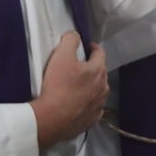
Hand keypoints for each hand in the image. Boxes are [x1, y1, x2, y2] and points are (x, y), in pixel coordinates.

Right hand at [30, 31, 108, 147]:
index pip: (100, 53)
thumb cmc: (57, 85)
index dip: (92, 48)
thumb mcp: (61, 55)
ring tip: (77, 86)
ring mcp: (99, 105)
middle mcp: (103, 87)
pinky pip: (93, 107)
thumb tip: (75, 35)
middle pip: (100, 72)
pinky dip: (88, 103)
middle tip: (77, 67)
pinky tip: (78, 103)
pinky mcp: (92, 120)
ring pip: (98, 90)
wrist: (51, 119)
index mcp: (98, 70)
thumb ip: (70, 40)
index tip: (86, 47)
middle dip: (91, 67)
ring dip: (91, 86)